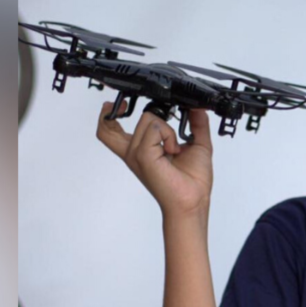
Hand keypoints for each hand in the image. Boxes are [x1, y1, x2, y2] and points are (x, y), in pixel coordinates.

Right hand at [95, 100, 212, 215]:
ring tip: (174, 149)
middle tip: (142, 117)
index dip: (107, 114)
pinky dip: (169, 134)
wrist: (193, 200)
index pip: (109, 130)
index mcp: (140, 150)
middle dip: (116, 111)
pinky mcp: (143, 155)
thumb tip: (198, 107)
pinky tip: (173, 150)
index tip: (120, 105)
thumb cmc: (192, 181)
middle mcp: (133, 152)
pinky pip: (155, 128)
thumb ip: (197, 123)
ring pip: (147, 118)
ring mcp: (136, 154)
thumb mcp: (198, 144)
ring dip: (167, 129)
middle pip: (109, 125)